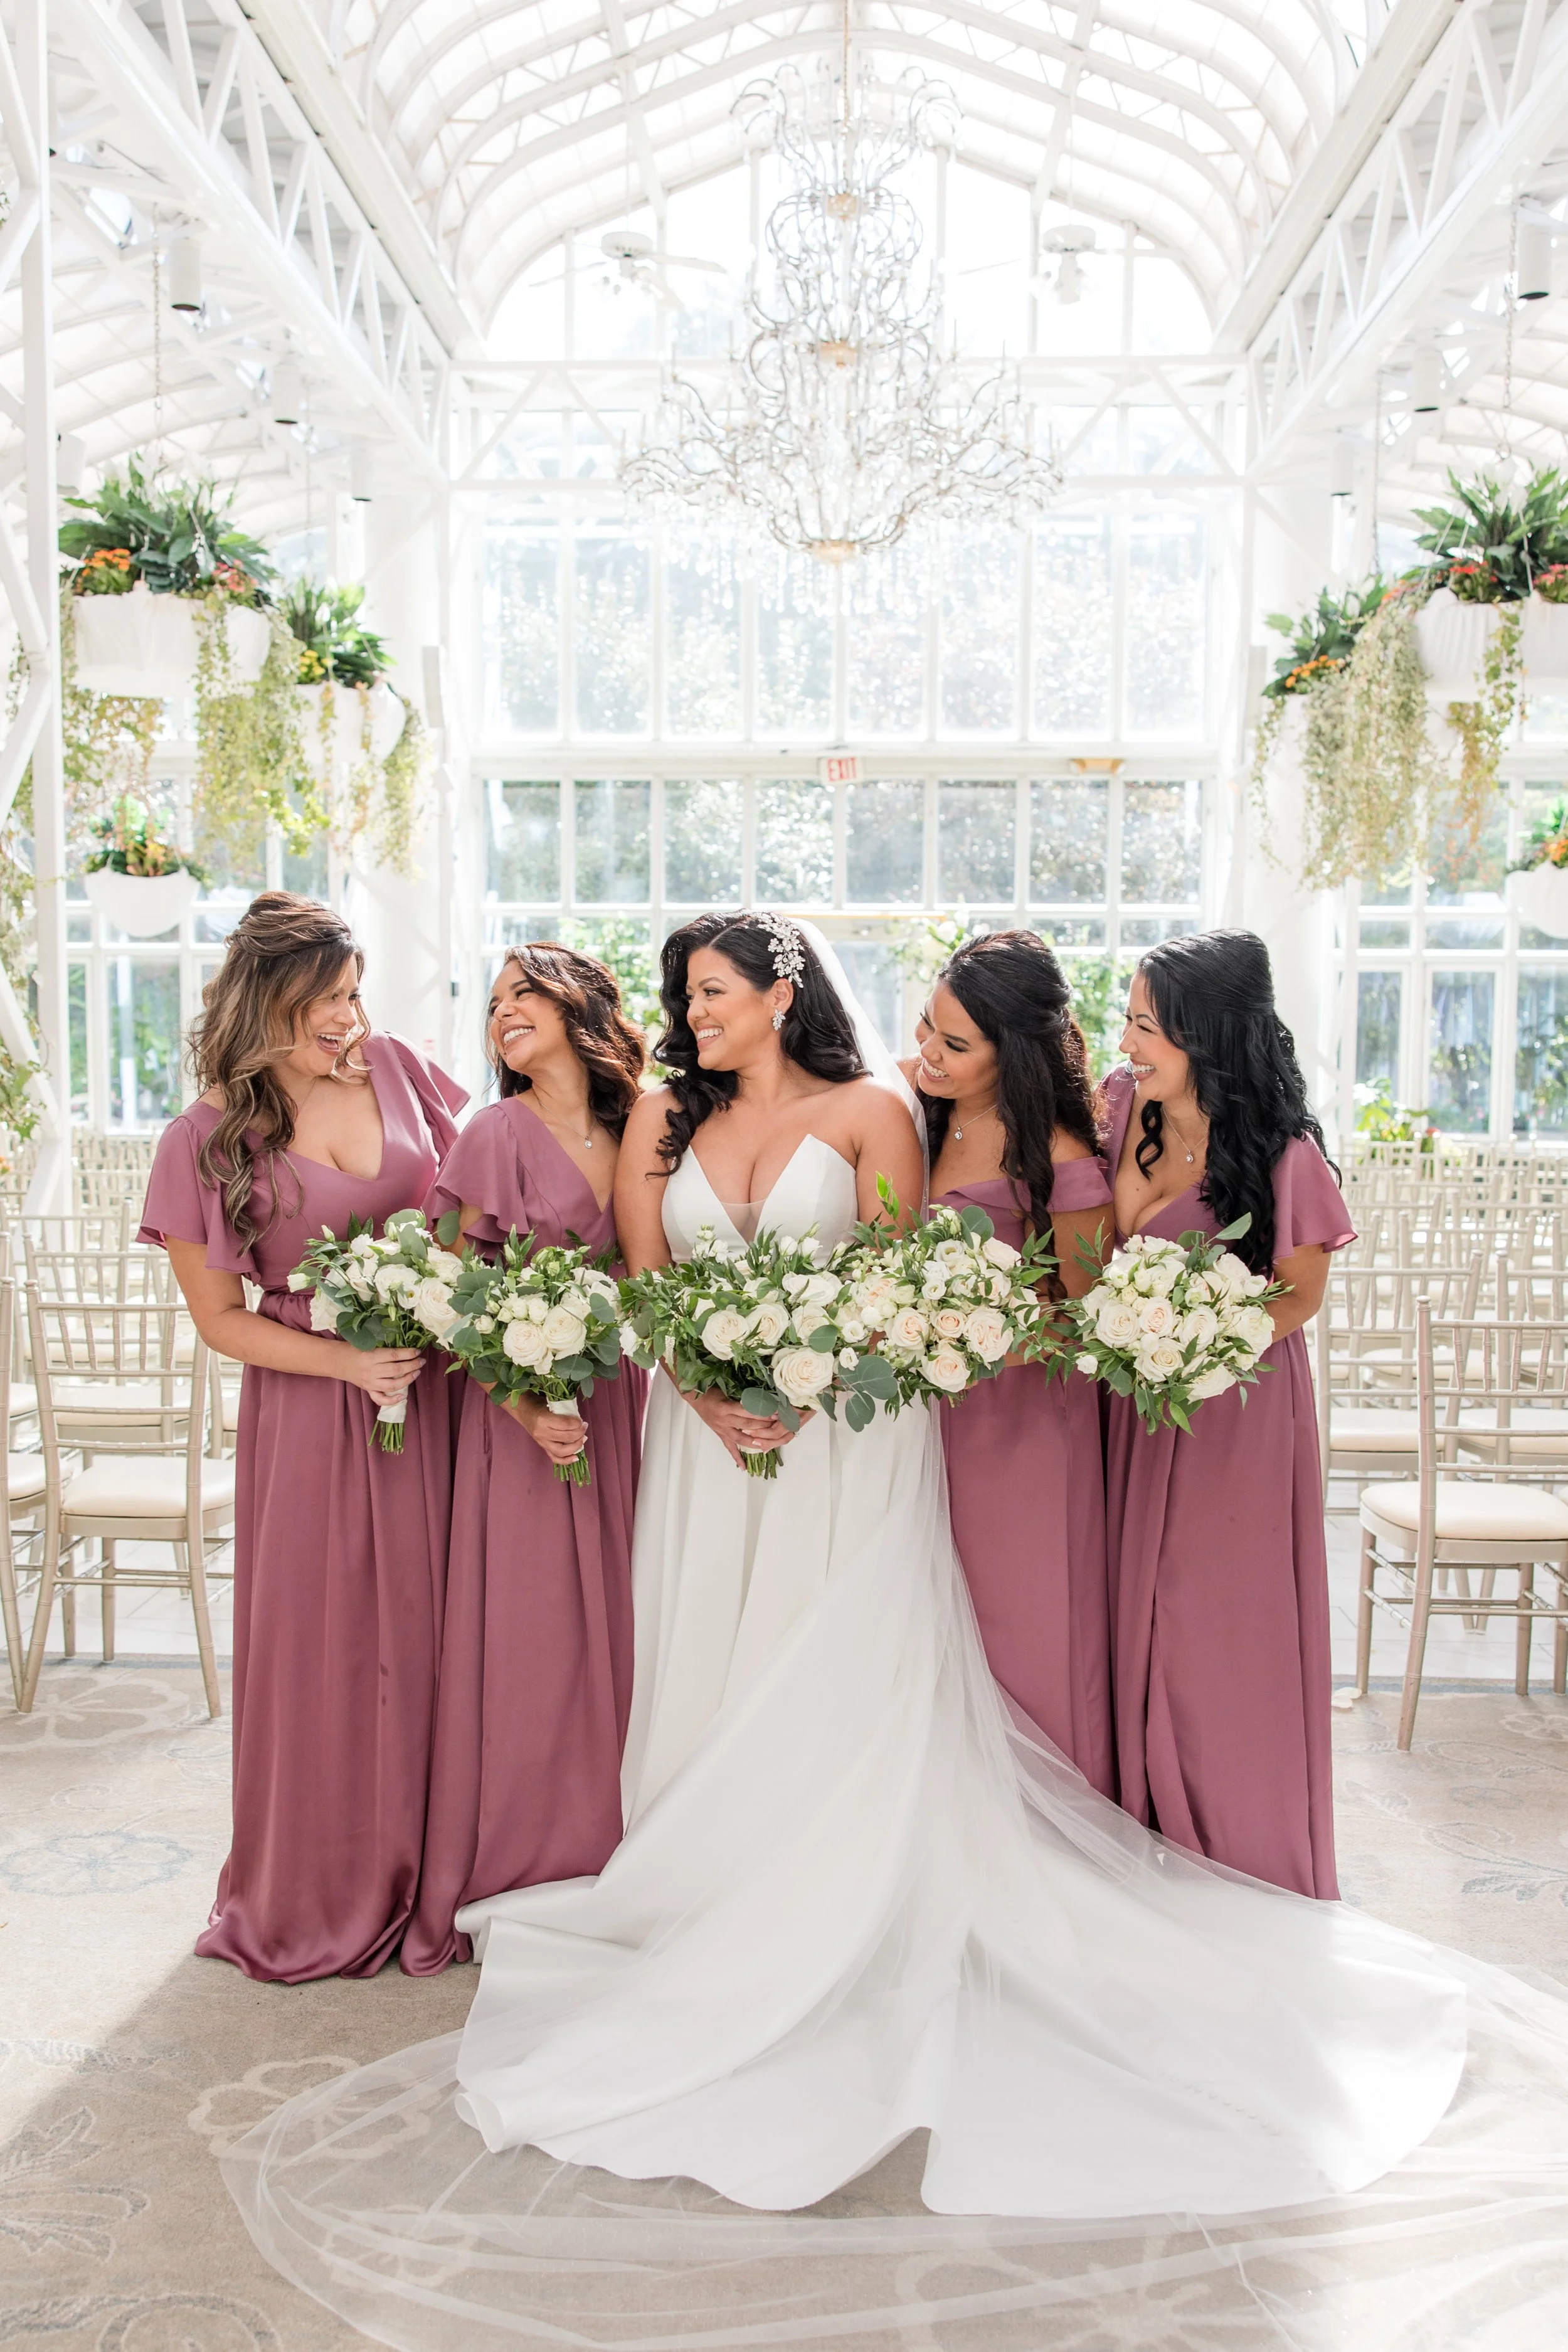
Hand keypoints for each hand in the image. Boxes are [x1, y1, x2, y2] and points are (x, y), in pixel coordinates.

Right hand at [338, 1344, 424, 1409]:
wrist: (337, 1361)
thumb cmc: (354, 1349)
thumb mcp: (368, 1343)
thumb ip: (384, 1348)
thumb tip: (406, 1348)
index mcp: (371, 1356)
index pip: (394, 1355)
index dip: (408, 1353)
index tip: (418, 1351)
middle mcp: (371, 1370)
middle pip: (396, 1370)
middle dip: (412, 1365)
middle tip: (421, 1361)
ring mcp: (370, 1382)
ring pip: (392, 1385)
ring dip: (408, 1379)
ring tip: (416, 1372)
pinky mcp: (368, 1390)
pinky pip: (380, 1399)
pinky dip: (392, 1400)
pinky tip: (403, 1396)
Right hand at [510, 1395, 588, 1465]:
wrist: (524, 1411)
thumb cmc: (539, 1405)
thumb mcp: (551, 1403)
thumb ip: (564, 1411)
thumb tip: (580, 1420)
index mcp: (543, 1419)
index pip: (565, 1424)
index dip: (577, 1423)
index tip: (581, 1420)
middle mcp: (542, 1433)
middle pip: (566, 1437)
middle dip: (580, 1432)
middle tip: (584, 1426)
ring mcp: (542, 1442)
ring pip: (562, 1451)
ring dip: (576, 1446)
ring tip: (583, 1438)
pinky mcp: (543, 1448)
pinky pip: (555, 1458)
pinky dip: (567, 1460)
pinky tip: (576, 1457)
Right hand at [687, 1388, 807, 1467]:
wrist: (695, 1396)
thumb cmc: (712, 1390)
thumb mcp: (728, 1390)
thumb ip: (743, 1397)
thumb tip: (763, 1400)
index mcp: (726, 1407)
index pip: (748, 1412)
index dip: (762, 1413)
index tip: (776, 1413)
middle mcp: (724, 1420)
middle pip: (747, 1425)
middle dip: (764, 1425)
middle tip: (778, 1425)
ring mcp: (722, 1429)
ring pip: (741, 1438)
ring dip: (755, 1442)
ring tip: (768, 1444)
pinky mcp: (720, 1434)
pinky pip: (729, 1448)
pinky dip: (736, 1457)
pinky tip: (743, 1467)